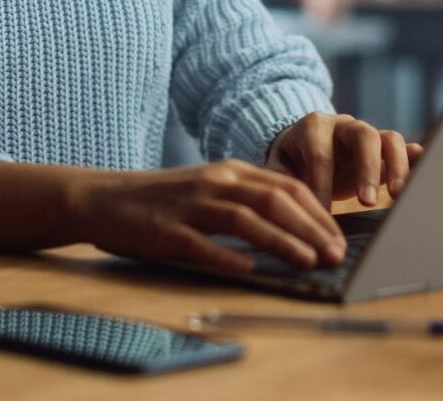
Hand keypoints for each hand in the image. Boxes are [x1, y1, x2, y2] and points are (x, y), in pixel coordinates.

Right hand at [65, 160, 346, 274]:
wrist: (103, 197)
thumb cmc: (164, 200)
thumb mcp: (210, 189)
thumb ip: (246, 201)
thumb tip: (296, 228)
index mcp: (231, 171)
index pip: (287, 187)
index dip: (318, 212)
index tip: (340, 237)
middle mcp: (216, 182)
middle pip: (274, 201)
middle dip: (311, 228)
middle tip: (336, 253)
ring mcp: (191, 205)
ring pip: (244, 220)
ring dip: (281, 241)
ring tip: (308, 261)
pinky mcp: (166, 230)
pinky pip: (201, 244)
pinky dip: (227, 256)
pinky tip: (249, 270)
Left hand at [266, 112, 426, 207]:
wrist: (303, 144)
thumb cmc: (290, 162)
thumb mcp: (278, 168)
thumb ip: (282, 183)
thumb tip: (289, 211)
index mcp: (314, 127)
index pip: (320, 154)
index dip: (321, 184)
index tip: (321, 216)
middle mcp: (345, 125)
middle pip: (363, 136)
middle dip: (366, 169)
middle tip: (366, 203)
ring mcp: (368, 134)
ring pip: (389, 139)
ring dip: (396, 167)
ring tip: (397, 196)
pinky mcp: (385, 150)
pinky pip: (405, 148)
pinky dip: (416, 160)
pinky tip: (424, 177)